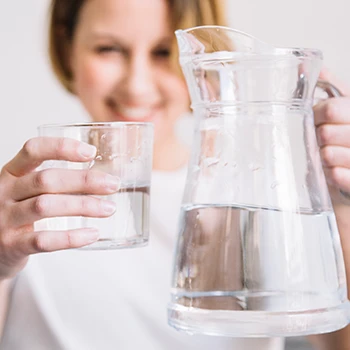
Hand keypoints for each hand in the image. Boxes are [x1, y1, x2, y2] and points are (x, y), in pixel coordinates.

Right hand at [0, 137, 118, 279]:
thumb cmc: (18, 213)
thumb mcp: (25, 190)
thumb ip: (52, 181)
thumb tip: (102, 177)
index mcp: (11, 173)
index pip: (33, 150)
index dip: (62, 148)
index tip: (91, 152)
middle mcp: (4, 192)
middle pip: (46, 180)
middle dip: (84, 180)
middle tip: (113, 184)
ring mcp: (5, 219)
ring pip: (46, 206)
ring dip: (83, 206)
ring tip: (109, 208)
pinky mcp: (11, 245)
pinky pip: (43, 240)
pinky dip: (71, 237)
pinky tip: (92, 234)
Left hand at [314, 68, 349, 205]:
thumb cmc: (344, 138)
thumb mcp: (341, 107)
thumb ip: (327, 85)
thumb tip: (301, 65)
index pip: (330, 108)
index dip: (316, 115)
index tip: (317, 119)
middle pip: (325, 132)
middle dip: (317, 137)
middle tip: (322, 140)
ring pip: (327, 154)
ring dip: (321, 157)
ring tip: (328, 157)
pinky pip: (337, 175)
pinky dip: (330, 174)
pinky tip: (333, 172)